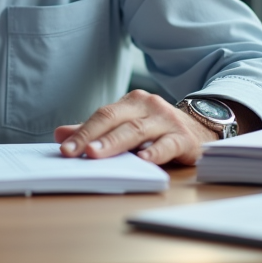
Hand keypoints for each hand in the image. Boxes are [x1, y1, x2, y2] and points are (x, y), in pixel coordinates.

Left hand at [54, 90, 215, 165]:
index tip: (64, 149)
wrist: (201, 127)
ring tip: (97, 153)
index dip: (82, 132)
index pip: (102, 115)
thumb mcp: (126, 125)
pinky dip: (155, 152)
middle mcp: (148, 106)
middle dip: (93, 136)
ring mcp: (166, 120)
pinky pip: (167, 144)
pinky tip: (143, 160)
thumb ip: (95, 130)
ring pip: (137, 131)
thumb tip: (60, 134)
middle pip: (115, 120)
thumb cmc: (156, 129)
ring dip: (115, 143)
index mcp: (131, 103)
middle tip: (76, 152)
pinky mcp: (184, 138)